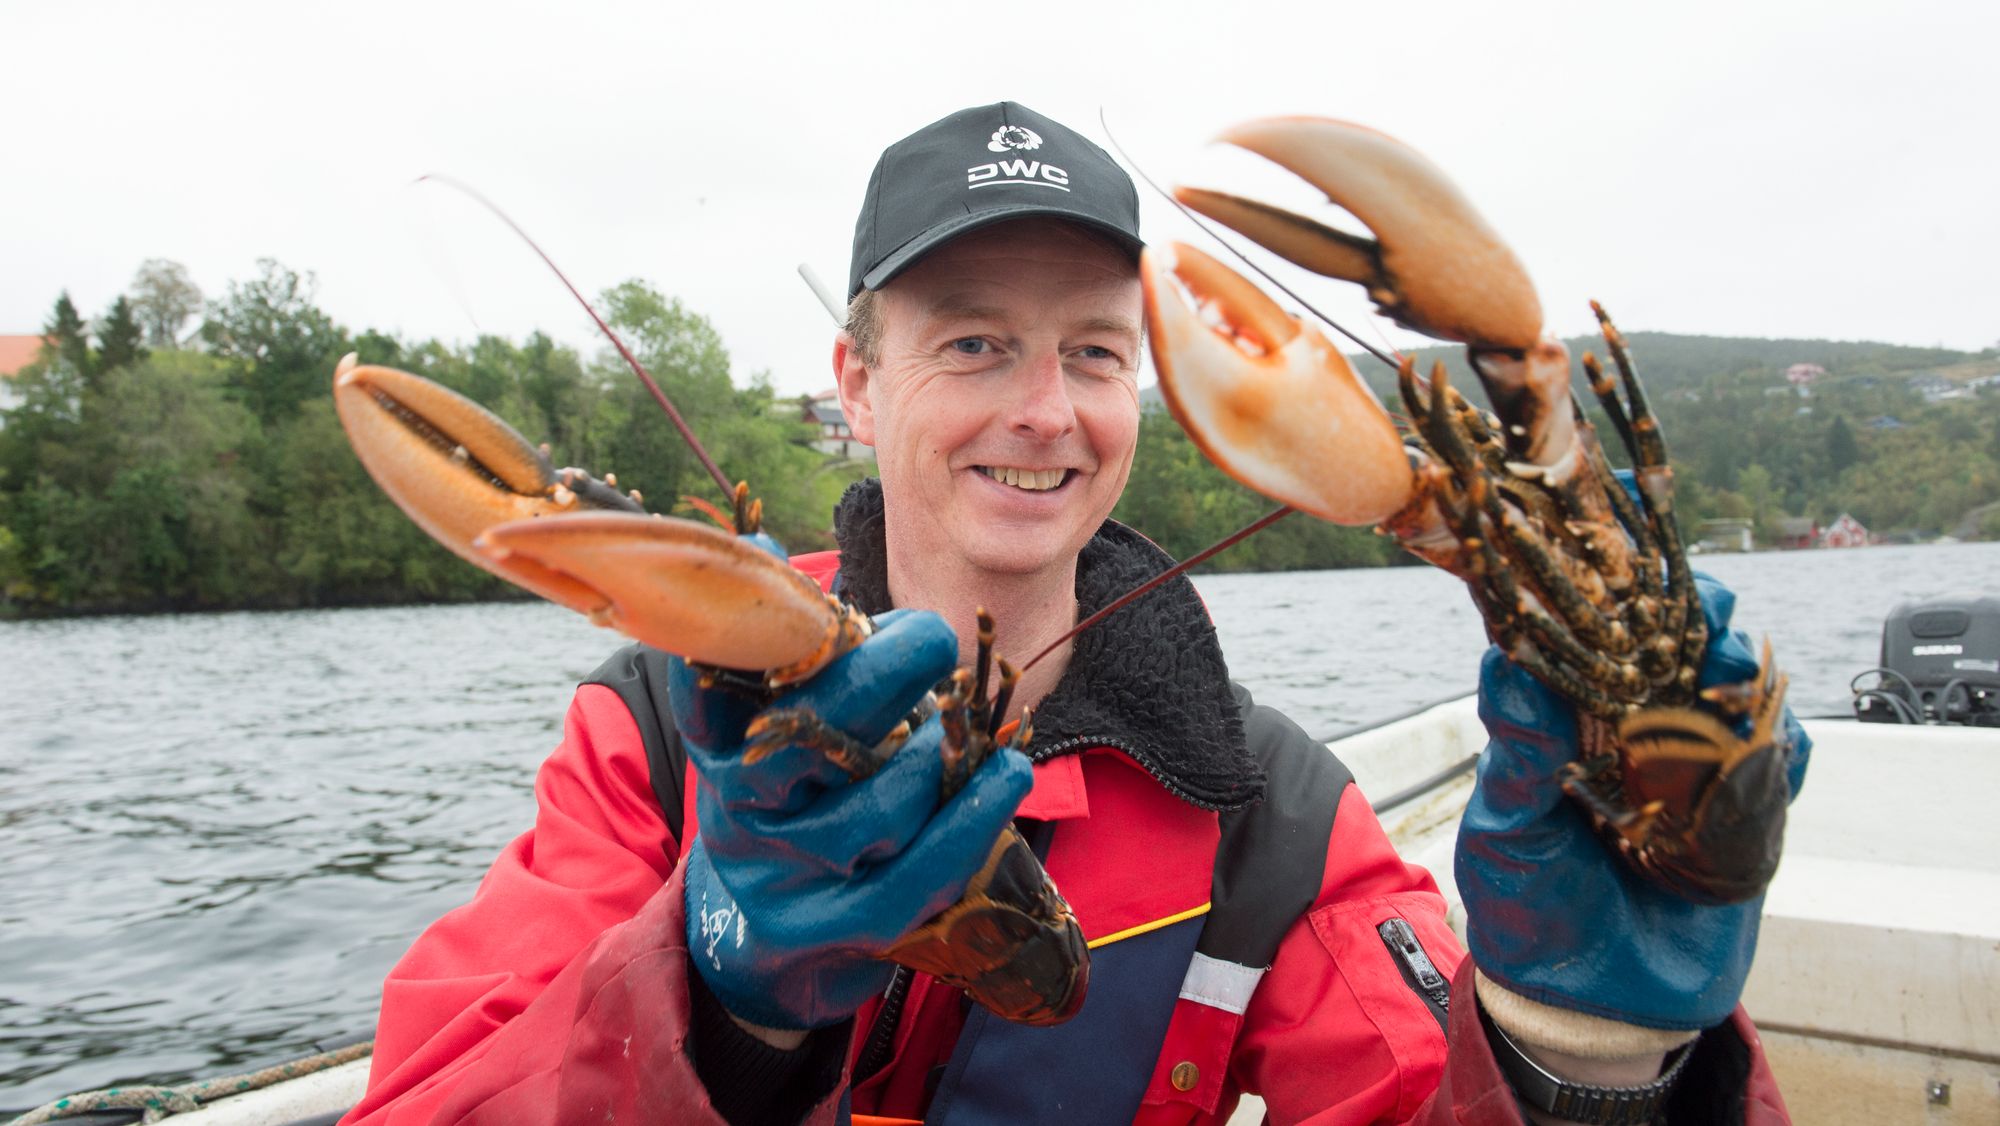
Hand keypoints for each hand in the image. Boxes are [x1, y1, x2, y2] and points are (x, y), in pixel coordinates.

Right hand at [673, 606, 1034, 1031]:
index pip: (712, 688)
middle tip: (931, 638)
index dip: (741, 633)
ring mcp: (787, 873)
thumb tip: (766, 545)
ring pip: (872, 815)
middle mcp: (740, 806)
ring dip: (933, 761)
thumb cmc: (795, 795)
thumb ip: (787, 645)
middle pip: (806, 740)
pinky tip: (1009, 776)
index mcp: (720, 743)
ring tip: (959, 731)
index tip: (775, 564)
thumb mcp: (772, 723)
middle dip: (877, 679)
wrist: (767, 935)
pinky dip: (971, 822)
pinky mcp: (837, 926)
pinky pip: (914, 878)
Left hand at [1454, 573, 1810, 1031]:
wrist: (1591, 1004)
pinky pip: (1777, 761)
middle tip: (1698, 617)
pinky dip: (1783, 743)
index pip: (1581, 640)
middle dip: (1690, 617)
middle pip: (1672, 647)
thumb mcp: (1509, 832)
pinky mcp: (1740, 811)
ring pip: (1731, 691)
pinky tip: (1773, 742)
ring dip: (1740, 670)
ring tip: (1731, 674)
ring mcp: (1690, 767)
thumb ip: (1517, 756)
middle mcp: (1629, 733)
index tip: (1608, 560)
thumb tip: (1505, 665)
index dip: (1595, 594)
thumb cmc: (1531, 910)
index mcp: (1564, 726)